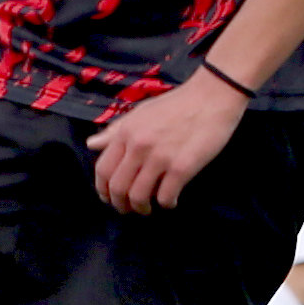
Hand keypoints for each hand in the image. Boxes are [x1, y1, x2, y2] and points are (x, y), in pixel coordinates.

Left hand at [88, 71, 246, 212]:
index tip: (109, 197)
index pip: (103, 169)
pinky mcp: (182, 167)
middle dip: (120, 204)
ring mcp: (160, 157)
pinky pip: (166, 197)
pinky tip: (171, 200)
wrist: (212, 96)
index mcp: (126, 132)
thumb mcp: (141, 112)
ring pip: (139, 197)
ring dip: (141, 208)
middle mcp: (139, 146)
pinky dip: (166, 204)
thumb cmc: (177, 103)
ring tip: (148, 208)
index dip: (103, 189)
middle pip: (118, 187)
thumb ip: (116, 130)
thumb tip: (91, 143)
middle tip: (128, 208)